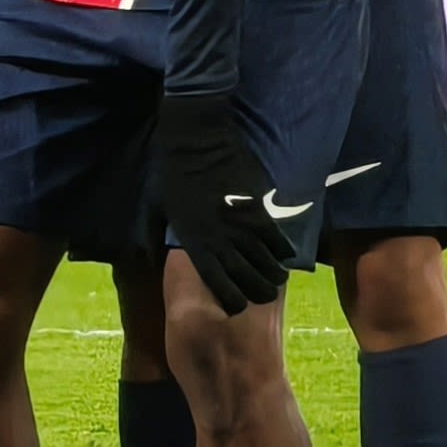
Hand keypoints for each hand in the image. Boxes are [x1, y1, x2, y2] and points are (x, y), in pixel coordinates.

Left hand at [153, 89, 293, 310]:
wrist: (195, 140)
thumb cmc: (173, 173)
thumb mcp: (162, 209)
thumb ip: (165, 234)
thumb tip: (163, 255)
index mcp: (193, 241)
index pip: (216, 282)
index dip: (229, 298)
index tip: (237, 305)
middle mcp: (219, 239)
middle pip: (245, 277)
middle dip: (257, 289)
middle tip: (264, 294)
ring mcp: (240, 225)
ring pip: (264, 260)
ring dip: (273, 272)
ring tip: (277, 278)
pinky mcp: (257, 208)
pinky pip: (275, 237)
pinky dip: (281, 248)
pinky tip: (285, 255)